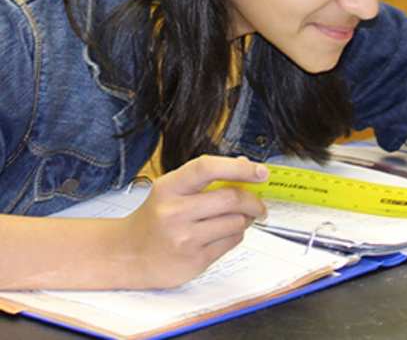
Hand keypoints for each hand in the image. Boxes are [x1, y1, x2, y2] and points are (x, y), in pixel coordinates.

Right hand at [119, 155, 267, 288]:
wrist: (126, 255)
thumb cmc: (154, 219)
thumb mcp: (171, 191)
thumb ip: (206, 178)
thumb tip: (243, 163)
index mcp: (168, 188)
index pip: (207, 168)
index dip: (239, 167)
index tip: (261, 172)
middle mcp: (174, 212)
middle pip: (231, 198)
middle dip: (254, 200)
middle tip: (259, 203)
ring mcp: (184, 238)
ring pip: (237, 222)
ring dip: (245, 220)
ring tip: (236, 220)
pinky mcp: (195, 260)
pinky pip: (232, 241)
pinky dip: (235, 235)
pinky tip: (221, 234)